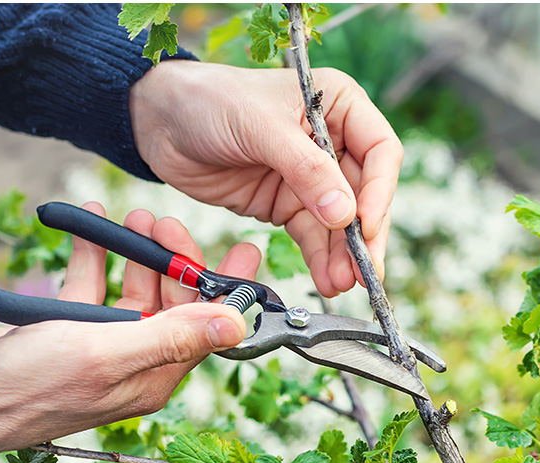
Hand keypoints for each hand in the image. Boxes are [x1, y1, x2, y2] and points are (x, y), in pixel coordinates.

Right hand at [0, 202, 261, 462]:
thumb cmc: (31, 386)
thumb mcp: (108, 355)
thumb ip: (171, 337)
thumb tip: (236, 325)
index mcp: (156, 375)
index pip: (208, 327)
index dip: (227, 287)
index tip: (246, 249)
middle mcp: (138, 361)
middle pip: (174, 304)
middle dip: (176, 261)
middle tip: (168, 222)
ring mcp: (105, 345)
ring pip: (135, 290)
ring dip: (138, 253)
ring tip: (136, 216)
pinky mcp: (72, 330)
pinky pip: (93, 286)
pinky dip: (95, 255)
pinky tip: (91, 223)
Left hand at [129, 60, 401, 297]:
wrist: (158, 121)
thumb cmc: (209, 101)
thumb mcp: (259, 127)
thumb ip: (305, 169)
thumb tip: (346, 214)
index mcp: (339, 105)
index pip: (380, 151)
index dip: (378, 191)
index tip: (364, 224)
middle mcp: (334, 141)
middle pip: (366, 194)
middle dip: (366, 235)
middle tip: (367, 271)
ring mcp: (312, 177)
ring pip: (342, 223)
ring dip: (345, 256)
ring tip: (344, 284)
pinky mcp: (287, 204)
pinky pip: (313, 237)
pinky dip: (321, 260)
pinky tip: (328, 281)